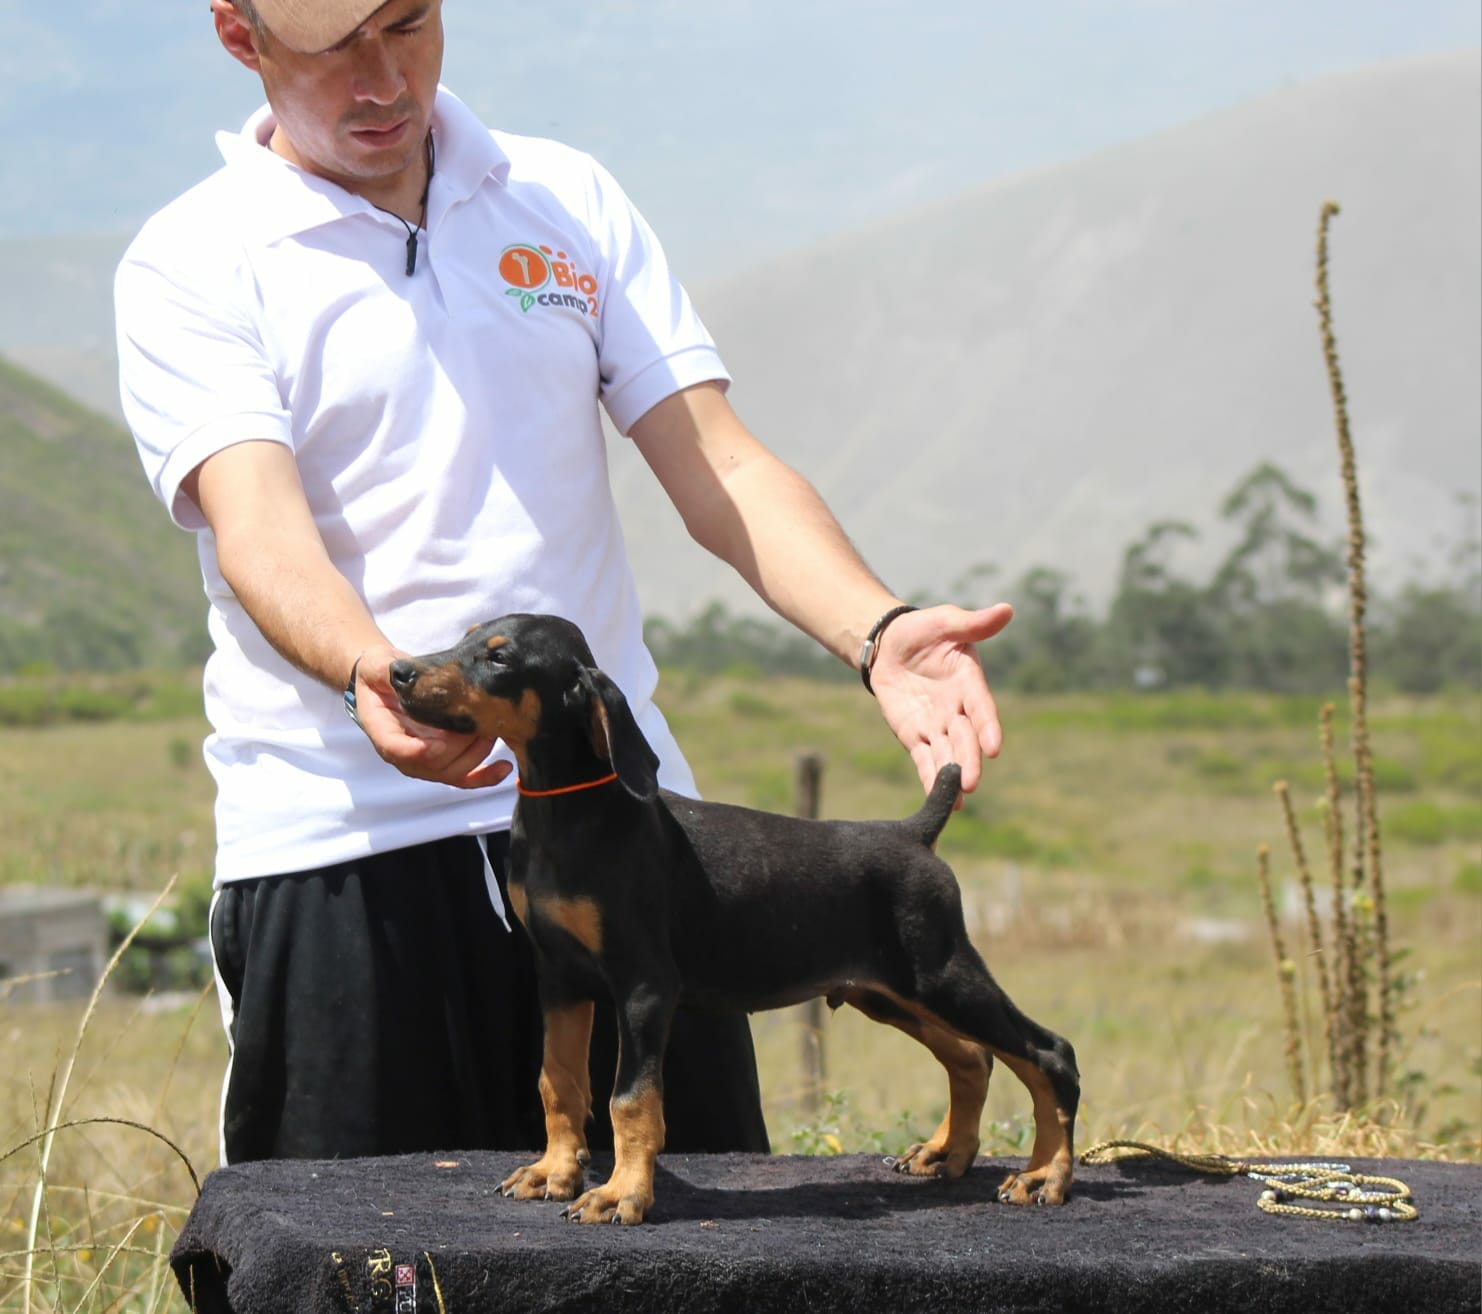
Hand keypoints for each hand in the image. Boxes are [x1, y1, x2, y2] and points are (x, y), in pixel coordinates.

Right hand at [350, 644, 513, 789]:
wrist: (387, 685)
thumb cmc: (380, 676)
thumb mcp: (377, 667)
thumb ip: (384, 671)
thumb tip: (393, 670)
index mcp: (383, 732)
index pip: (396, 750)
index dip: (418, 751)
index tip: (439, 743)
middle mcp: (403, 753)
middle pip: (432, 764)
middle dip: (459, 746)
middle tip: (479, 721)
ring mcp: (423, 761)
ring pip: (452, 772)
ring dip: (477, 754)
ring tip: (494, 729)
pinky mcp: (442, 761)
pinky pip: (463, 777)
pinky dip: (485, 776)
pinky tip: (504, 767)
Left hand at [867, 603, 1013, 798]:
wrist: (889, 644)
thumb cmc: (923, 630)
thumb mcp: (946, 621)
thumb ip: (973, 623)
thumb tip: (1006, 609)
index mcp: (969, 681)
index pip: (981, 707)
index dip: (987, 726)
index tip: (994, 747)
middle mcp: (958, 708)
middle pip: (965, 738)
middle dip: (969, 759)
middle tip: (971, 782)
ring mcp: (938, 724)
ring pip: (948, 753)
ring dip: (952, 775)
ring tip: (959, 796)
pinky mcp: (916, 735)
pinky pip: (925, 759)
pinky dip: (931, 779)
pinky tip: (938, 800)